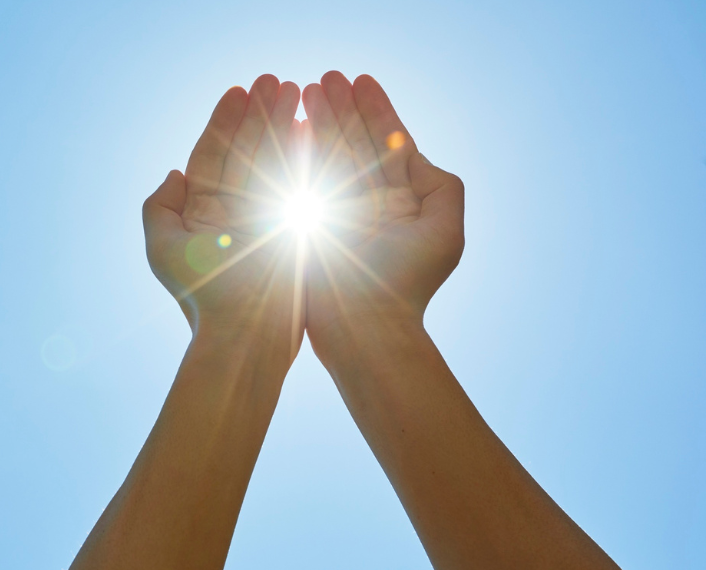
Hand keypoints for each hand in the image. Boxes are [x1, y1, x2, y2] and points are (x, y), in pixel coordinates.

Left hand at [143, 74, 305, 355]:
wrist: (246, 335)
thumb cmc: (204, 296)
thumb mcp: (164, 249)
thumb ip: (160, 209)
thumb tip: (173, 174)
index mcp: (203, 212)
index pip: (212, 154)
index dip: (224, 121)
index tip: (239, 90)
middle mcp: (234, 211)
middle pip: (246, 150)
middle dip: (260, 114)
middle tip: (276, 80)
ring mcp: (266, 218)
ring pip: (274, 161)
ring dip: (284, 125)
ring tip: (297, 91)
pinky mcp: (294, 229)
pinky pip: (299, 184)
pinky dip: (305, 155)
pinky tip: (313, 128)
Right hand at [299, 71, 464, 355]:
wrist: (364, 325)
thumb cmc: (405, 282)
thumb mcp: (444, 231)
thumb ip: (442, 187)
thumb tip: (415, 154)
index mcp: (401, 200)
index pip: (388, 142)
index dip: (375, 109)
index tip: (361, 80)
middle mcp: (368, 202)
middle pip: (354, 142)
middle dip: (341, 108)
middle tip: (325, 77)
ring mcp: (337, 211)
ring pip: (328, 154)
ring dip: (318, 120)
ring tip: (305, 89)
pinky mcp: (309, 223)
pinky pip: (304, 178)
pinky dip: (299, 150)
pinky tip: (293, 125)